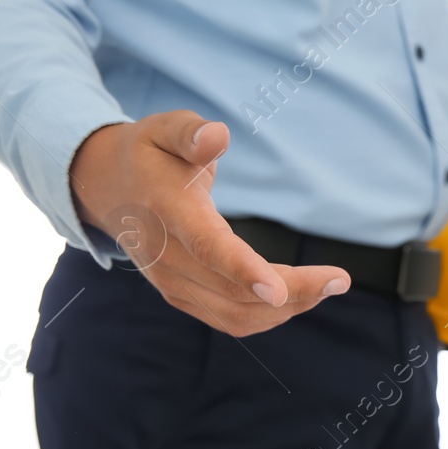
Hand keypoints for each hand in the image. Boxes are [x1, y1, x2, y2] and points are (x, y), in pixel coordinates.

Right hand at [69, 111, 349, 335]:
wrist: (107, 188)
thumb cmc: (151, 154)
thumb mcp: (165, 128)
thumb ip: (191, 133)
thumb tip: (218, 136)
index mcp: (168, 212)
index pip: (208, 248)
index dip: (244, 271)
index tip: (279, 290)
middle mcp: (167, 257)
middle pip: (235, 291)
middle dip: (294, 291)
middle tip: (340, 279)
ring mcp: (172, 283)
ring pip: (237, 314)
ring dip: (288, 308)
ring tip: (328, 286)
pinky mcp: (181, 298)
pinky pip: (231, 319)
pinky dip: (269, 315)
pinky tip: (300, 296)